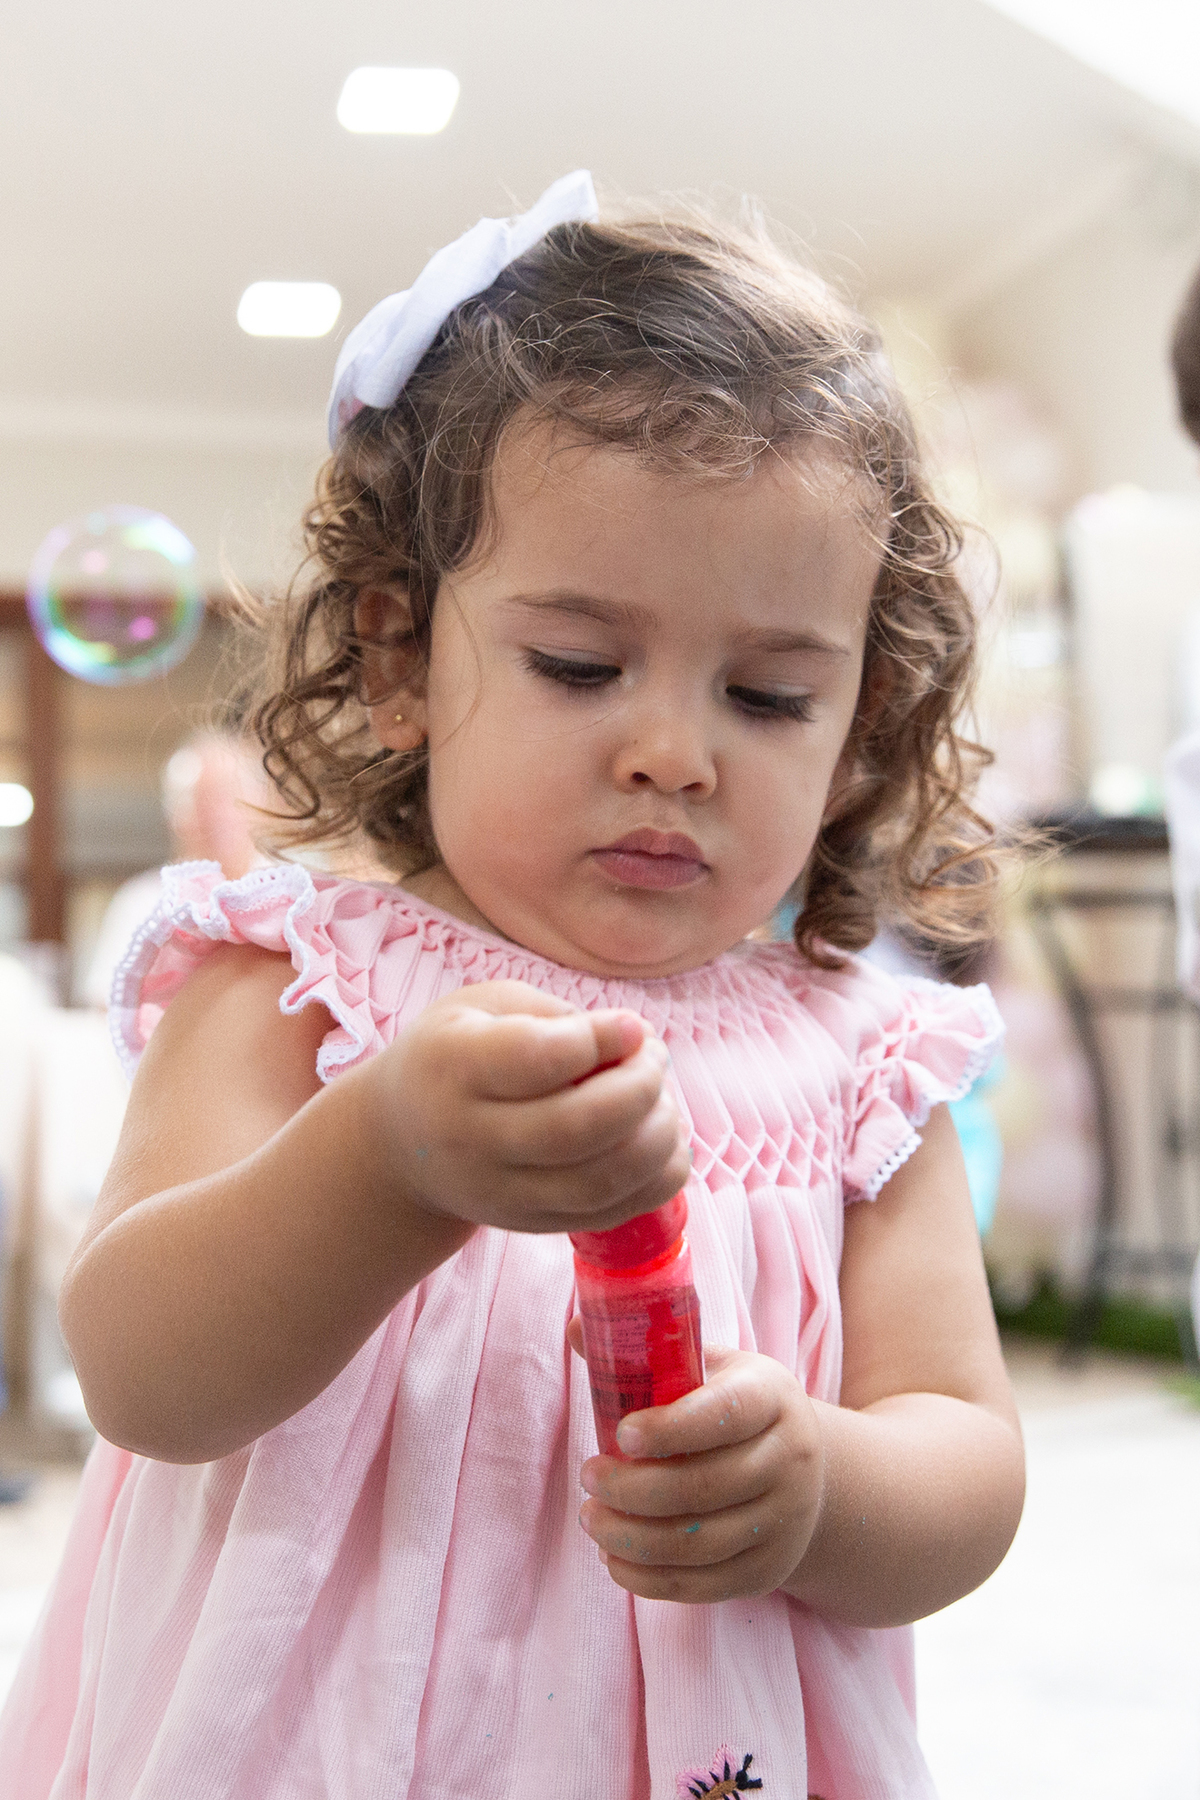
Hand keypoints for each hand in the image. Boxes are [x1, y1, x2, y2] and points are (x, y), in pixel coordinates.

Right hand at [373, 979, 690, 1235]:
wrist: (402, 1145)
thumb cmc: (456, 1056)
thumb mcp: (484, 1008)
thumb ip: (555, 1018)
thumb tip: (634, 1041)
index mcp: (454, 1067)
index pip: (537, 1058)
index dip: (601, 1040)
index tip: (632, 1026)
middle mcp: (472, 1138)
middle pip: (574, 1129)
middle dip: (639, 1090)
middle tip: (655, 1061)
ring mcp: (502, 1193)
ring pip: (598, 1182)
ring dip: (656, 1139)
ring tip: (663, 1102)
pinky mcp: (532, 1225)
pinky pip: (611, 1213)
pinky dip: (656, 1180)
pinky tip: (663, 1142)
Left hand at [570, 1331, 824, 1603]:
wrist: (806, 1471)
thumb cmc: (735, 1409)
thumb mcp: (709, 1368)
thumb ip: (648, 1353)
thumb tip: (578, 1328)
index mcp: (771, 1397)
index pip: (725, 1414)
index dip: (671, 1428)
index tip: (621, 1434)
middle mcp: (789, 1460)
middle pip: (705, 1486)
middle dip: (633, 1488)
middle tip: (588, 1476)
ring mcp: (783, 1521)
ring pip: (699, 1544)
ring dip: (631, 1537)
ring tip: (591, 1518)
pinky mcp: (767, 1570)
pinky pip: (702, 1586)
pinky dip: (648, 1579)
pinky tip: (613, 1557)